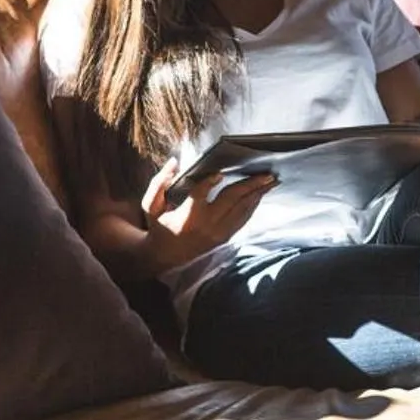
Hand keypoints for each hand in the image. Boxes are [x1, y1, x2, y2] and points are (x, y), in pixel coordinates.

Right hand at [138, 157, 274, 272]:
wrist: (166, 257)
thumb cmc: (159, 227)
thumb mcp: (150, 205)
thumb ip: (159, 183)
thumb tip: (174, 162)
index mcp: (186, 216)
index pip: (200, 194)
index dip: (209, 182)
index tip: (219, 172)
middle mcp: (205, 225)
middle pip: (231, 200)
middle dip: (250, 186)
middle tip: (266, 174)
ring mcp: (217, 233)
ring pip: (241, 210)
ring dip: (256, 195)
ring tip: (269, 182)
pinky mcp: (223, 237)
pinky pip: (242, 220)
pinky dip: (252, 207)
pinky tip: (258, 196)